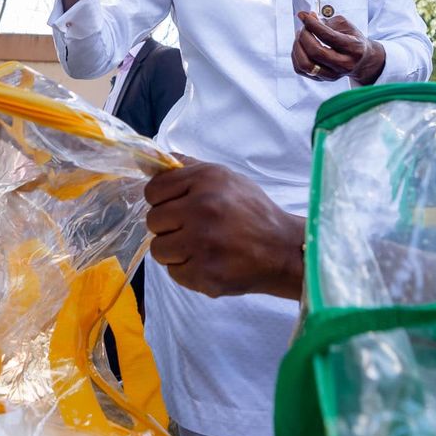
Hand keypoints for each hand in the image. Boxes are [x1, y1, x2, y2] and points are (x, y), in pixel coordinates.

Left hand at [144, 157, 304, 298]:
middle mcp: (202, 208)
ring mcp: (202, 243)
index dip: (161, 200)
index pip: (154, 190)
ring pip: (159, 249)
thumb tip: (155, 161)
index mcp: (206, 180)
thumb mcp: (226, 178)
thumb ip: (189, 168)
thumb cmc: (252, 212)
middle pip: (153, 220)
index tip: (175, 207)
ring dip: (175, 250)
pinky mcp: (204, 273)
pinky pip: (174, 272)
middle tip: (191, 229)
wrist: (283, 250)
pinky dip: (188, 270)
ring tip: (199, 247)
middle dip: (168, 226)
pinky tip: (209, 261)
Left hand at [292, 11, 385, 85]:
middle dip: (304, 36)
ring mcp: (332, 75)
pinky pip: (301, 69)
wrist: (361, 61)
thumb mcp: (347, 26)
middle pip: (316, 52)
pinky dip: (296, 55)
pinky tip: (301, 46)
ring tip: (300, 36)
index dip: (312, 24)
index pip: (328, 36)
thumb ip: (328, 21)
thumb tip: (309, 18)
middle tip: (303, 27)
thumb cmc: (352, 40)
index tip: (304, 16)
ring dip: (298, 47)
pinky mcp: (322, 79)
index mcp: (352, 48)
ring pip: (305, 64)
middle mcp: (343, 65)